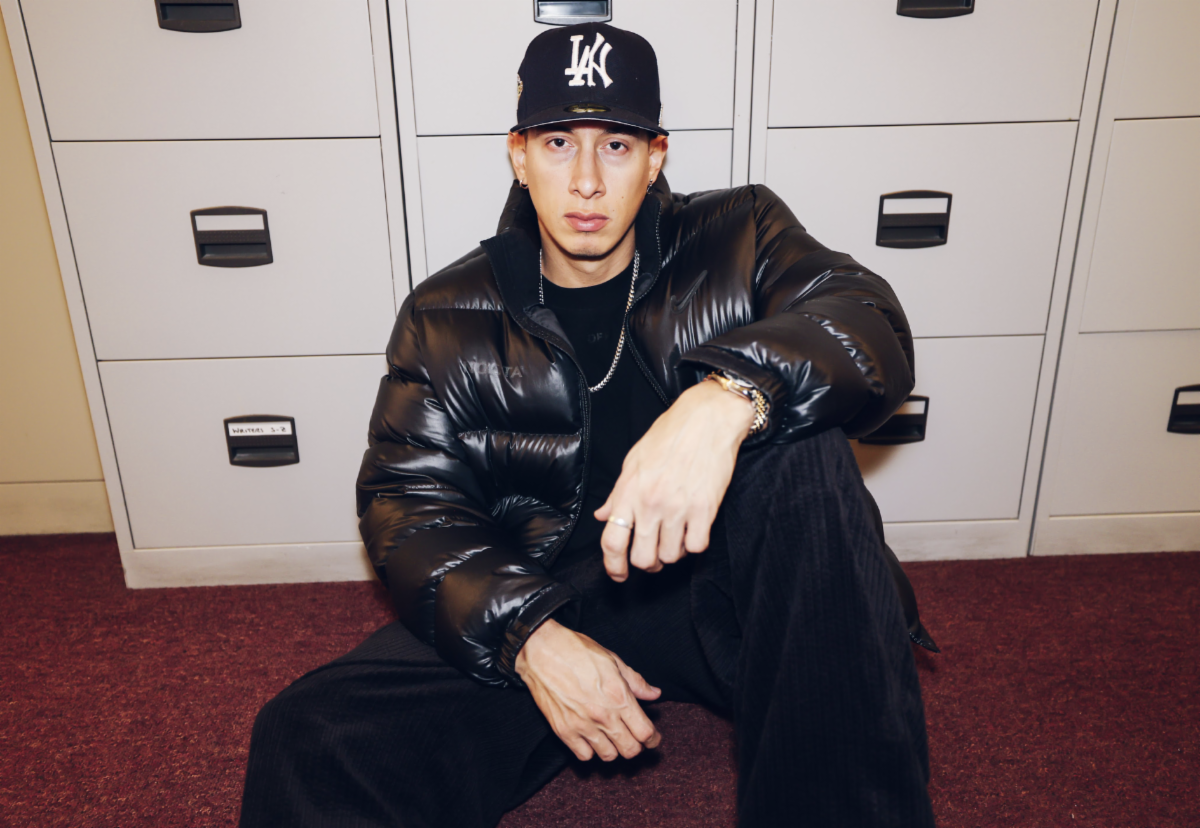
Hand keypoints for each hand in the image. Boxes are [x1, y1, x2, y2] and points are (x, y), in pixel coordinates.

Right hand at [515, 619, 662, 760]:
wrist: (541, 651)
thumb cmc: (577, 651)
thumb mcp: (612, 660)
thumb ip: (635, 681)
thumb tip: (654, 694)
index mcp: (619, 696)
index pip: (645, 732)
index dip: (653, 738)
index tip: (651, 737)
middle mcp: (603, 716)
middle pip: (630, 750)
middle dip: (636, 746)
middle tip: (633, 737)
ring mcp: (582, 726)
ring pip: (609, 756)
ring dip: (614, 749)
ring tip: (611, 737)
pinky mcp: (564, 731)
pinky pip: (584, 756)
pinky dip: (590, 751)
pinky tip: (590, 737)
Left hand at [594, 379, 754, 581]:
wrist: (707, 419)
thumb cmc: (670, 434)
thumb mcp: (634, 460)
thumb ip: (618, 493)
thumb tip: (603, 516)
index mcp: (629, 491)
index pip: (612, 541)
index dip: (613, 566)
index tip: (619, 574)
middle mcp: (651, 503)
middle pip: (643, 558)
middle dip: (647, 563)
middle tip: (653, 556)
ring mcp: (679, 508)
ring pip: (670, 556)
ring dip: (672, 554)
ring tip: (674, 538)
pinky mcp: (705, 509)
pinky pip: (697, 546)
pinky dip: (694, 545)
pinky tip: (693, 531)